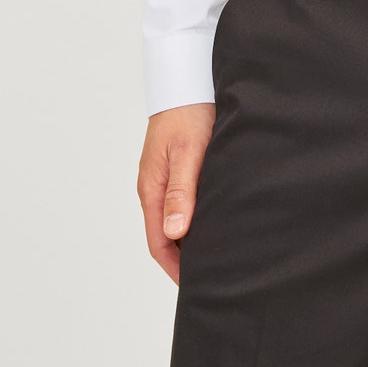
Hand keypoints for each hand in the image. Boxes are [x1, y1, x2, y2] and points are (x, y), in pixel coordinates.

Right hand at [137, 102, 215, 283]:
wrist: (186, 81)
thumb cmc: (188, 113)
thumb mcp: (188, 152)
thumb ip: (182, 191)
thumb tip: (175, 232)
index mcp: (152, 188)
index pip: (158, 242)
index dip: (175, 268)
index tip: (195, 285)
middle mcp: (154, 187)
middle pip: (165, 236)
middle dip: (183, 259)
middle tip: (210, 276)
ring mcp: (163, 178)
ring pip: (173, 220)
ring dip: (189, 239)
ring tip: (215, 255)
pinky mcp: (175, 168)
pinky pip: (181, 203)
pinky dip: (193, 219)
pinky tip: (213, 221)